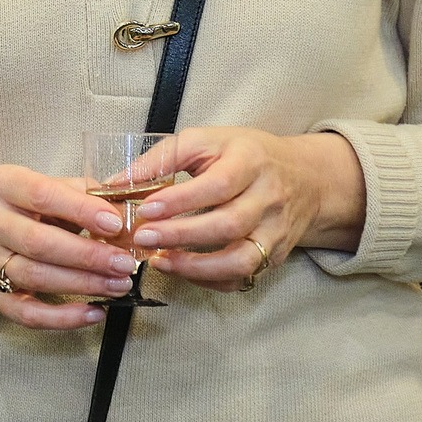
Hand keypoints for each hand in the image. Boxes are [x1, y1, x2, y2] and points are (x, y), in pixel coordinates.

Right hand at [0, 166, 134, 330]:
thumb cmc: (22, 209)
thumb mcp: (45, 186)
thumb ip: (82, 194)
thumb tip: (126, 211)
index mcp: (3, 186)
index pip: (42, 195)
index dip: (81, 210)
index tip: (115, 223)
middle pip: (40, 242)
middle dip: (88, 256)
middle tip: (125, 263)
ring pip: (37, 278)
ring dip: (84, 284)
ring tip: (119, 285)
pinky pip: (28, 314)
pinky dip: (64, 318)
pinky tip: (94, 312)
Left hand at [129, 127, 366, 291]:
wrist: (305, 178)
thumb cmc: (244, 155)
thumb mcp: (208, 141)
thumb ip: (163, 158)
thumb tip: (116, 183)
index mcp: (251, 161)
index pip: (218, 184)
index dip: (180, 200)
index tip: (145, 209)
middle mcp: (269, 197)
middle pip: (228, 224)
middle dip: (181, 235)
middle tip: (143, 238)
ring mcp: (275, 231)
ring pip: (241, 259)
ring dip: (196, 267)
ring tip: (160, 262)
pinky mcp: (275, 256)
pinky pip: (243, 277)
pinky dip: (210, 280)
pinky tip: (183, 271)